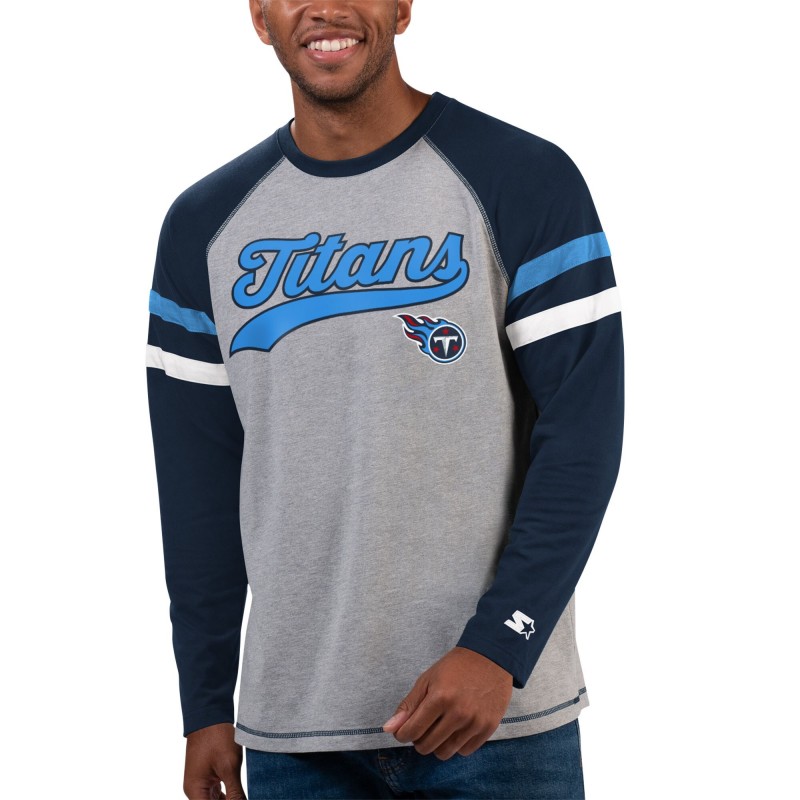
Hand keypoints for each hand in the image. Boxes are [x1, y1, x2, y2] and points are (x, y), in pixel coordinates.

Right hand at [184, 722, 245, 798]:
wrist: (210, 715)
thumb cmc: (216, 738)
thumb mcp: (229, 766)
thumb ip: (235, 793)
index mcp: (195, 791)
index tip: (241, 799)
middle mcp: (195, 791)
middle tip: (243, 796)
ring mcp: (201, 784)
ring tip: (242, 795)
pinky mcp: (207, 778)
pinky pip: (217, 795)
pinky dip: (228, 797)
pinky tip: (239, 795)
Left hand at [382, 646, 512, 759]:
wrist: (490, 658)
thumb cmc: (455, 667)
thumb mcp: (427, 679)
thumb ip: (408, 706)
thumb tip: (389, 729)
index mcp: (440, 698)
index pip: (412, 731)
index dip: (402, 734)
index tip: (403, 730)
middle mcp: (458, 713)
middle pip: (426, 746)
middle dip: (418, 740)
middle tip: (423, 726)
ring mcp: (475, 722)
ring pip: (445, 753)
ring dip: (436, 744)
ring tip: (438, 728)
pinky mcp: (488, 728)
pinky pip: (464, 751)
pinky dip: (456, 744)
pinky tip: (456, 728)